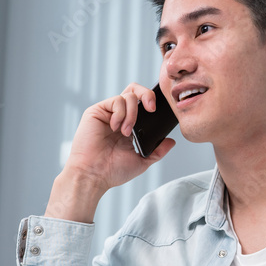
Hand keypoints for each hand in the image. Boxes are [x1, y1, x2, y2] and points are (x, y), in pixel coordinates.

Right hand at [45, 83, 175, 221]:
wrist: (94, 175)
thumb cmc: (112, 171)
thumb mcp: (141, 161)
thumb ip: (157, 151)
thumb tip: (171, 141)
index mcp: (129, 126)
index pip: (142, 104)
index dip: (152, 102)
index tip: (157, 113)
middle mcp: (118, 116)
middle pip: (135, 90)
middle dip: (147, 94)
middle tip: (151, 109)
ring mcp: (107, 113)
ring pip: (128, 95)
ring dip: (132, 114)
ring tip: (126, 133)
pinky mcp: (96, 111)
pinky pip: (115, 101)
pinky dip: (120, 113)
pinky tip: (116, 128)